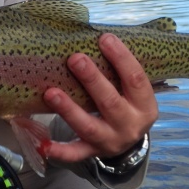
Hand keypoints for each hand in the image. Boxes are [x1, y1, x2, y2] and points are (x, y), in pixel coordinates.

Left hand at [42, 33, 157, 162]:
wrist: (128, 144)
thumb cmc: (127, 104)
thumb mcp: (133, 90)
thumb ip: (120, 68)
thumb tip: (97, 34)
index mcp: (144, 106)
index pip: (136, 79)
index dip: (121, 58)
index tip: (104, 38)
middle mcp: (130, 126)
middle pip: (110, 102)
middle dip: (92, 80)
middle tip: (75, 58)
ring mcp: (110, 141)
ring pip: (88, 126)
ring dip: (69, 110)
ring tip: (50, 92)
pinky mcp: (92, 152)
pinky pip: (74, 153)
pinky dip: (59, 151)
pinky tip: (43, 145)